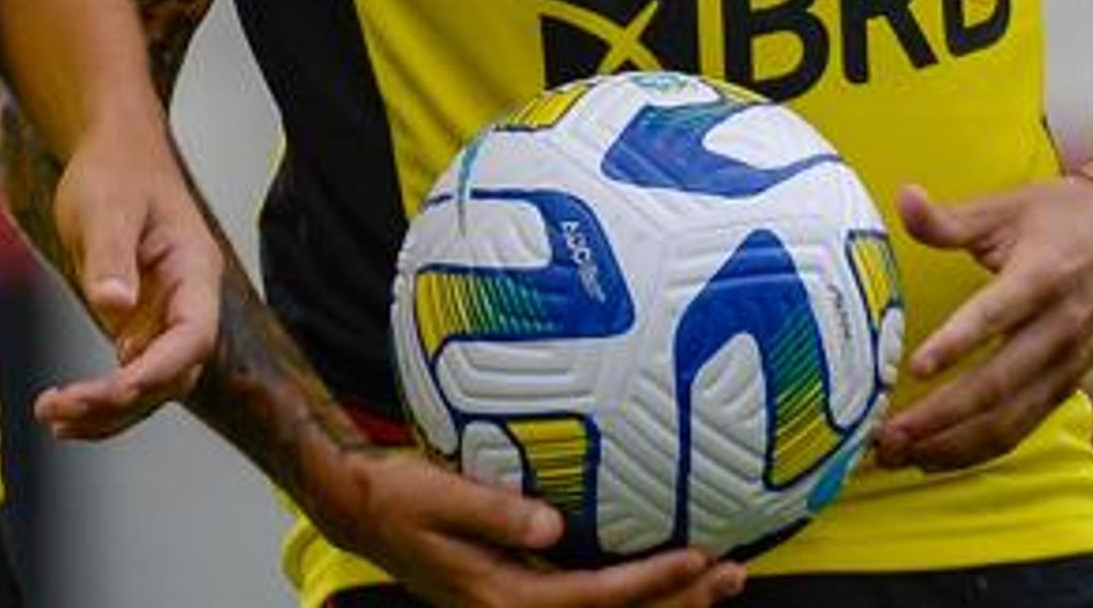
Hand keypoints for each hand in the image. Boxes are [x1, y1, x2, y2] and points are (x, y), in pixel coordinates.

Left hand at [26, 113, 218, 438]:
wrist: (112, 153)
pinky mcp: (137, 326)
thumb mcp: (107, 204)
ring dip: (107, 413)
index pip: (194, 337)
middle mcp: (187, 304)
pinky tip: (64, 412)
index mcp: (195, 273)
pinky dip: (99, 399)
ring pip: (149, 386)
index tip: (118, 386)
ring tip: (52, 419)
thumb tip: (115, 307)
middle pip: (171, 375)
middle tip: (61, 407)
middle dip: (121, 401)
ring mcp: (163, 319)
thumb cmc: (117, 169)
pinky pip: (126, 375)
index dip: (161, 369)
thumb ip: (113, 255)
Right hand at [292, 444, 742, 607]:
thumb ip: (493, 511)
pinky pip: (592, 600)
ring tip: (722, 580)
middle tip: (733, 573)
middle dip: (679, 602)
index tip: (696, 558)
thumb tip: (552, 526)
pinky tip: (667, 575)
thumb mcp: (435, 494)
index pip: (593, 598)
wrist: (359, 510)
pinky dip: (636, 592)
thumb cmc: (393, 496)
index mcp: (504, 596)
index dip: (650, 584)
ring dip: (668, 602)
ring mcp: (522, 606)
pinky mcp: (523, 590)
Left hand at [869, 172, 1092, 471]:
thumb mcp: (1004, 209)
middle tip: (887, 433)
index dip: (957, 343)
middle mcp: (1059, 329)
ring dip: (954, 443)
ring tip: (899, 455)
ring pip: (1010, 418)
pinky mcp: (1068, 384)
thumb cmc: (1060, 218)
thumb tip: (903, 198)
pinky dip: (980, 447)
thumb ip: (948, 220)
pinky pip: (1022, 426)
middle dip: (941, 415)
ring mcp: (1068, 364)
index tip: (915, 367)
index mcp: (1041, 278)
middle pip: (998, 384)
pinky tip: (936, 456)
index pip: (995, 316)